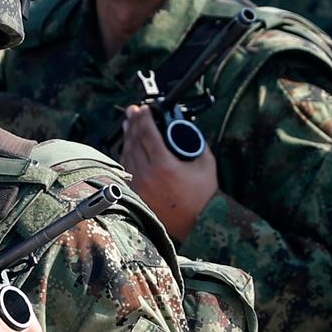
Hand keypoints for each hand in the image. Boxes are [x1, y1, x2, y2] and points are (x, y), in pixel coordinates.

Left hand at [118, 104, 217, 240]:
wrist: (198, 222)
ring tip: (129, 123)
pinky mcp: (134, 192)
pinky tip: (129, 144)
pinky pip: (126, 167)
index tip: (144, 109)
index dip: (144, 118)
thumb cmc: (204, 194)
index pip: (147, 134)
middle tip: (133, 111)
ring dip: (128, 136)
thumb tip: (180, 126)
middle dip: (133, 123)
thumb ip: (193, 142)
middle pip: (134, 141)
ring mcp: (138, 184)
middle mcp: (147, 175)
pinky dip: (127, 153)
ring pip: (127, 153)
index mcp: (164, 166)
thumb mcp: (205, 163)